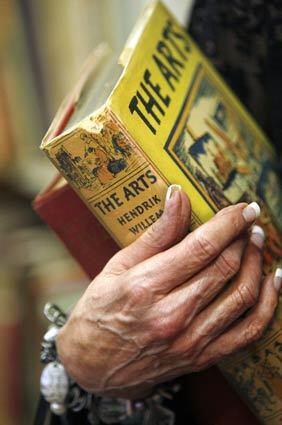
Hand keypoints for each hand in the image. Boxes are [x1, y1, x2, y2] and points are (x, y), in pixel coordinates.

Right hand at [57, 186, 279, 398]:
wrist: (95, 365)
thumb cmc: (101, 310)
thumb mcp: (118, 265)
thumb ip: (155, 233)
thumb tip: (178, 196)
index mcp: (146, 287)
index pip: (202, 247)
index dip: (229, 223)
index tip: (244, 208)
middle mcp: (172, 315)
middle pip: (225, 267)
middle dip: (243, 237)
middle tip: (249, 222)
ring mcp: (190, 340)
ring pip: (241, 295)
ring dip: (255, 263)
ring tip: (256, 243)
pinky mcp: (201, 357)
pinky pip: (247, 332)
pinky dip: (267, 304)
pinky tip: (271, 282)